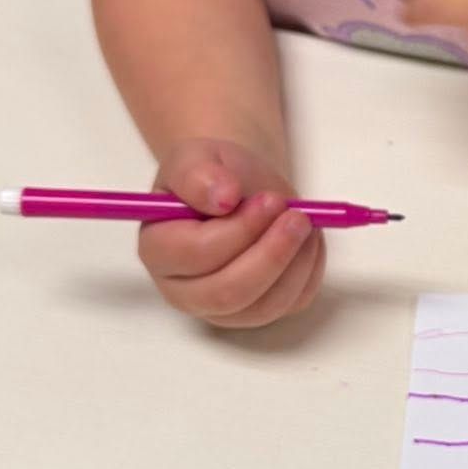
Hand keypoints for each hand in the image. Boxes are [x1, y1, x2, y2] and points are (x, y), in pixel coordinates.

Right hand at [141, 138, 326, 330]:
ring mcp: (223, 308)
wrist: (240, 188)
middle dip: (270, 254)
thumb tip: (223, 196)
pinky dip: (309, 271)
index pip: (196, 255)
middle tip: (297, 216)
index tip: (269, 201)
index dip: (238, 230)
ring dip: (295, 262)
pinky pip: (292, 303)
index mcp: (158, 251)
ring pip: (264, 306)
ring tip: (304, 220)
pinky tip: (307, 238)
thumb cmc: (213, 175)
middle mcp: (184, 290)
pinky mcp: (260, 311)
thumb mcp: (194, 157)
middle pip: (228, 292)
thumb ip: (198, 174)